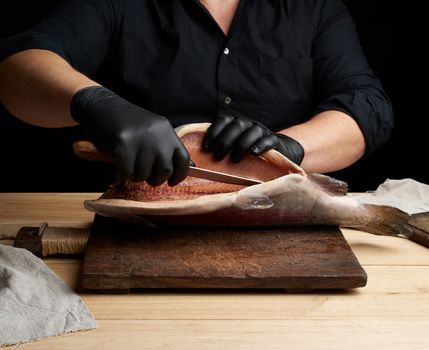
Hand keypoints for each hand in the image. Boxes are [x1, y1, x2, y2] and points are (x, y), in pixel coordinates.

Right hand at [70, 86, 189, 185]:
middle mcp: (157, 133)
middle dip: (154, 179)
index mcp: (167, 130)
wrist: (100, 105)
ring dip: (135, 176)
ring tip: (129, 167)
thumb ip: (167, 148)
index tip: (171, 182)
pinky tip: (118, 165)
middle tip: (143, 175)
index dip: (180, 174)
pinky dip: (121, 173)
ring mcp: (140, 137)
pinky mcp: (123, 141)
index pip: (183, 158)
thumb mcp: (152, 132)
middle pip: (165, 170)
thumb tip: (190, 167)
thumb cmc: (126, 124)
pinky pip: (126, 171)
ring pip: (144, 173)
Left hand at [202, 114, 304, 163]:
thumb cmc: (247, 153)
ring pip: (252, 132)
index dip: (213, 133)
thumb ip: (219, 149)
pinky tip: (252, 153)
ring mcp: (262, 131)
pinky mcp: (274, 140)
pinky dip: (260, 146)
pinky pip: (268, 140)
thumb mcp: (232, 148)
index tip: (206, 148)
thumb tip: (199, 161)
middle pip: (236, 126)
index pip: (223, 121)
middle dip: (225, 141)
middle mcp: (248, 124)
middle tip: (218, 157)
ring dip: (241, 145)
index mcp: (236, 124)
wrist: (276, 153)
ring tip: (234, 160)